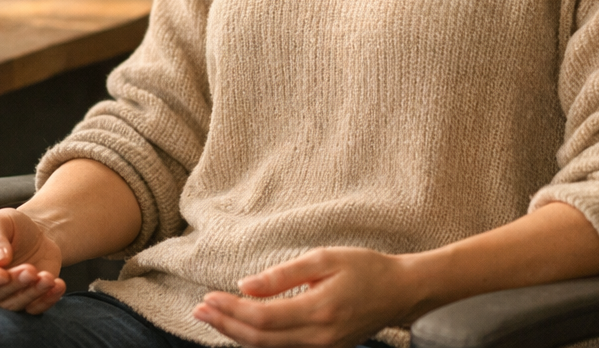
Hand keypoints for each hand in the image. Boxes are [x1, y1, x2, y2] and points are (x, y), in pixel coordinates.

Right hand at [0, 207, 65, 313]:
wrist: (34, 232)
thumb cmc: (9, 225)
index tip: (2, 274)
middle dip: (13, 285)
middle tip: (30, 270)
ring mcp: (2, 297)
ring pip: (12, 305)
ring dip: (31, 293)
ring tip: (47, 278)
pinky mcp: (24, 301)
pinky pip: (33, 308)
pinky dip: (46, 300)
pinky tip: (57, 286)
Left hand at [193, 247, 417, 347]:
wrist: (400, 292)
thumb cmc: (365, 268)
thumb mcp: (325, 258)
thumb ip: (284, 275)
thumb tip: (246, 285)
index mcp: (317, 310)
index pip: (262, 318)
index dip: (231, 310)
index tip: (207, 296)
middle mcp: (317, 338)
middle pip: (259, 340)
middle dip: (225, 325)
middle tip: (198, 309)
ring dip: (236, 334)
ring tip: (211, 317)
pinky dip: (258, 341)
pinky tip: (241, 328)